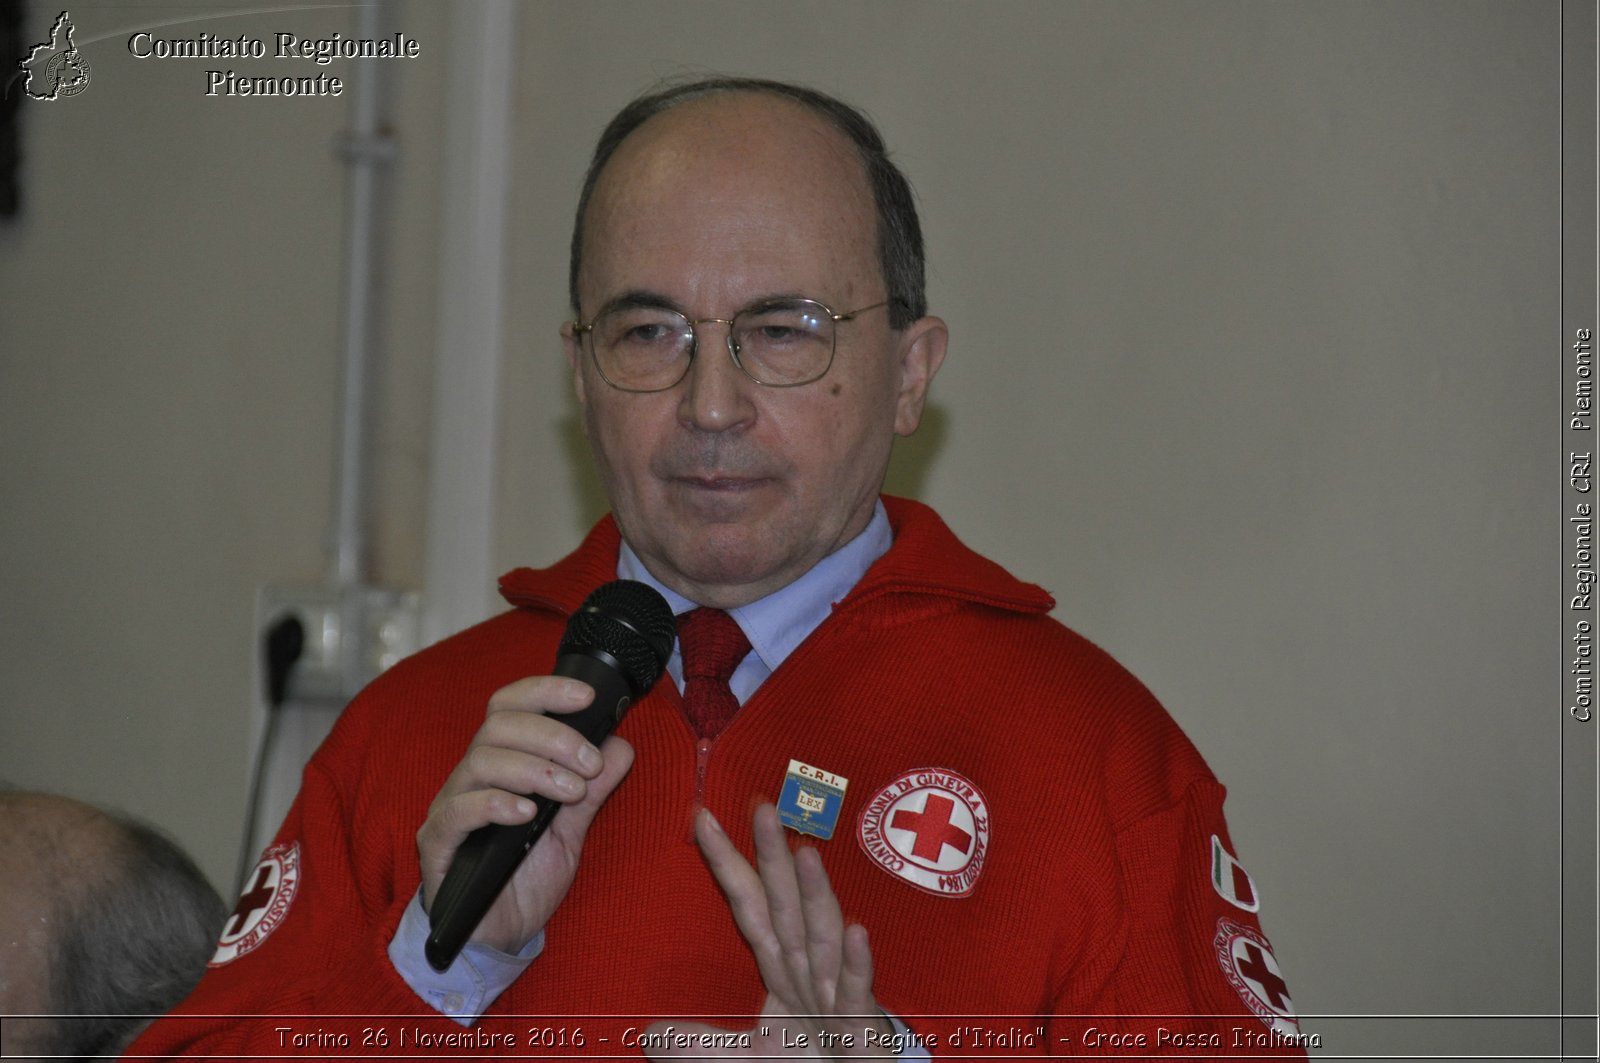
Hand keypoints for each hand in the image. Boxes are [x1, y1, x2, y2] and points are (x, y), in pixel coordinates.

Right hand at [415, 676, 633, 953]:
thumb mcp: (571, 830)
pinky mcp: (437, 844)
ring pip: (481, 761)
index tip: (586, 697)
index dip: (545, 691)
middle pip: (499, 725)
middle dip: (552, 736)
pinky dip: (496, 804)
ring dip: (535, 769)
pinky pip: (458, 811)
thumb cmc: (526, 875)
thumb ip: (593, 789)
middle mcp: (470, 776)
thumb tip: (621, 745)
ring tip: (571, 792)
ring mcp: (450, 807)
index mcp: (501, 762)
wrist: (498, 935)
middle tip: (589, 763)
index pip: (511, 705)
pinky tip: (527, 814)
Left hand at [643, 804, 894, 1058]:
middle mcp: (805, 967)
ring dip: (815, 894)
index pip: (748, 904)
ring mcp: (835, 991)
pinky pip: (856, 989)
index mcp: (779, 963)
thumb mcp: (744, 1056)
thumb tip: (648, 1034)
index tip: (701, 818)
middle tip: (761, 805)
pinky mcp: (861, 1022)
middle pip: (785, 904)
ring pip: (822, 936)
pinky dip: (855, 961)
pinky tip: (855, 931)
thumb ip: (699, 1044)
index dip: (726, 863)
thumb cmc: (811, 1059)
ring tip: (806, 852)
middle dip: (773, 856)